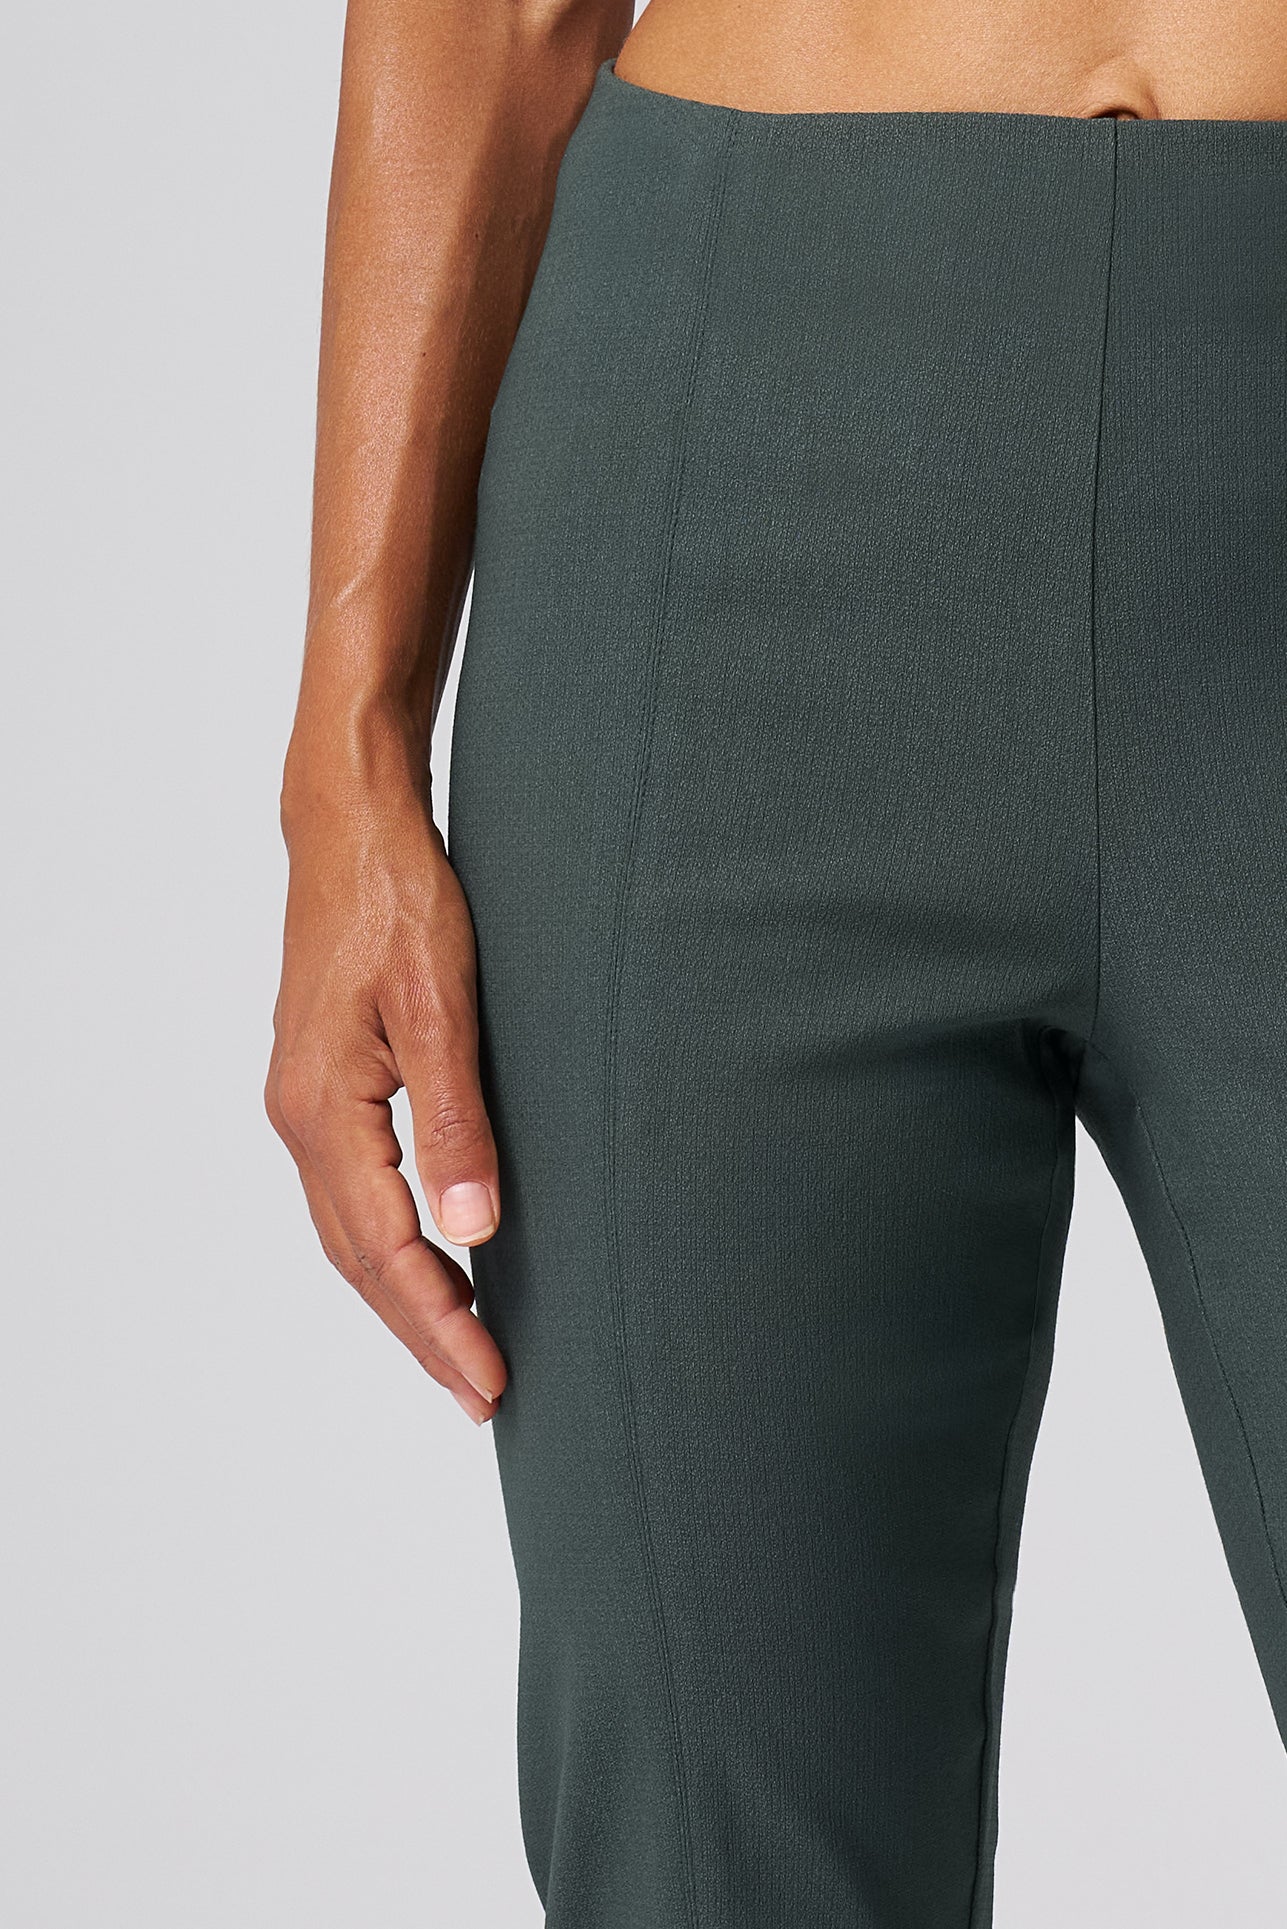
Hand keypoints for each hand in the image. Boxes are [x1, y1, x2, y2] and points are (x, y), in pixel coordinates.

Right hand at [266, 789, 505, 1423]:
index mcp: (321, 1109)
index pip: (383, 1250)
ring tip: (462, 1350)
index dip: (439, 1322)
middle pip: (356, 1260)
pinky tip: (432, 1257)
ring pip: (349, 1233)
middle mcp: (299, 1117)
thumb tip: (474, 1228)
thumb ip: (456, 1121)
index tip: (491, 1380)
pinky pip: (352, 1194)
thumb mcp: (442, 1006)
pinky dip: (390, 1245)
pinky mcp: (323, 1085)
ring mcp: (304, 1103)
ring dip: (404, 1297)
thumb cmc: (398, 899)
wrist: (352, 826)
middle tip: (484, 1394)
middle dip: (421, 1332)